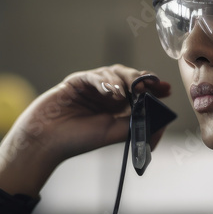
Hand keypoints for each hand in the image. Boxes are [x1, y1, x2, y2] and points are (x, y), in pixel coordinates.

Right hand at [0, 64, 172, 196]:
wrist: (47, 140)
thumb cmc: (78, 140)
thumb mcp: (114, 134)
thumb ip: (137, 125)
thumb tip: (162, 119)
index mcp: (118, 109)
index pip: (140, 92)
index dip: (153, 88)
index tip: (166, 89)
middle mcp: (107, 95)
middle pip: (130, 79)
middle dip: (142, 81)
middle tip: (149, 87)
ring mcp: (93, 87)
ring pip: (115, 73)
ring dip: (124, 81)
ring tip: (126, 94)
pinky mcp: (78, 81)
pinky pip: (96, 75)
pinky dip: (105, 81)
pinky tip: (111, 93)